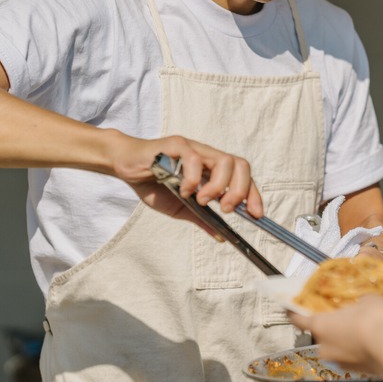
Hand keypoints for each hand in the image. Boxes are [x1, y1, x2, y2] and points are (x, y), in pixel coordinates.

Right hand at [107, 132, 263, 228]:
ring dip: (218, 186)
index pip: (243, 176)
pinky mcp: (175, 145)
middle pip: (241, 164)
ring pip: (223, 160)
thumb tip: (221, 236)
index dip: (253, 194)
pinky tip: (183, 190)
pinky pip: (193, 158)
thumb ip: (201, 218)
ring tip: (203, 201)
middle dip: (240, 190)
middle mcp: (207, 156)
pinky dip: (193, 179)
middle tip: (227, 209)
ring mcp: (193, 148)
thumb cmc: (152, 183)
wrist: (125, 166)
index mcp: (212, 169)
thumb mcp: (180, 208)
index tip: (257, 215)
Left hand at [290, 295, 382, 374]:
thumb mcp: (369, 299)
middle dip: (335, 324)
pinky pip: (359, 353)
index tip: (290, 307)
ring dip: (354, 335)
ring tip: (375, 325)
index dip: (294, 311)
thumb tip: (364, 302)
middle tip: (348, 313)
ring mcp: (339, 361)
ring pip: (343, 344)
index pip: (298, 319)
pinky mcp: (355, 370)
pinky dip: (368, 345)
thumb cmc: (373, 321)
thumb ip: (362, 301)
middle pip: (324, 332)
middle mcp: (325, 346)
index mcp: (320, 325)